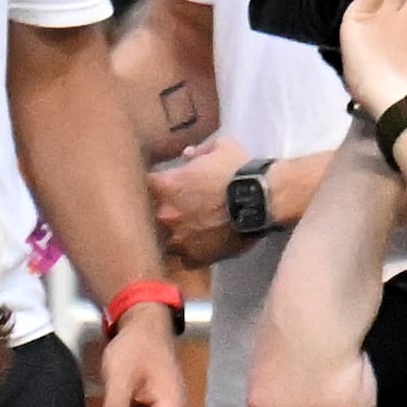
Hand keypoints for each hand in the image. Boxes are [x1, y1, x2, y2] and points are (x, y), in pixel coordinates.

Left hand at [148, 139, 248, 267]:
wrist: (263, 200)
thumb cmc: (239, 170)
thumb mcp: (220, 148)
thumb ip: (199, 151)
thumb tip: (188, 155)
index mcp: (164, 186)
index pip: (143, 186)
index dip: (154, 186)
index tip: (162, 186)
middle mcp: (165, 214)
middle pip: (149, 216)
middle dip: (161, 211)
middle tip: (177, 209)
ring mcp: (178, 239)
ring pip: (165, 240)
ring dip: (174, 235)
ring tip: (190, 230)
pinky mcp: (196, 257)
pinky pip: (185, 259)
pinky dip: (192, 252)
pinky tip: (202, 245)